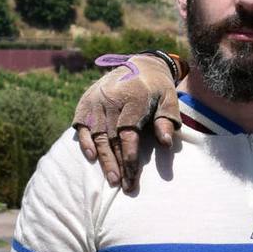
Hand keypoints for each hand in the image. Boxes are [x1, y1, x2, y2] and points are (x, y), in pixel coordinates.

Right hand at [72, 53, 182, 190]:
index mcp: (133, 99)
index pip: (128, 134)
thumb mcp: (169, 100)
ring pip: (98, 136)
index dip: (129, 157)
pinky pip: (82, 126)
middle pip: (112, 139)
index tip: (133, 177)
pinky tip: (91, 158)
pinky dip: (85, 142)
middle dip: (118, 165)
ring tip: (113, 180)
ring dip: (104, 160)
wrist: (140, 65)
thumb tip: (165, 143)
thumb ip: (166, 120)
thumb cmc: (158, 89)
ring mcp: (96, 102)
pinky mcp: (86, 103)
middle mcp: (111, 100)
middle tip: (125, 186)